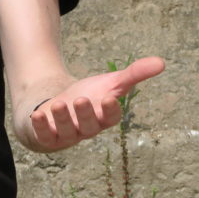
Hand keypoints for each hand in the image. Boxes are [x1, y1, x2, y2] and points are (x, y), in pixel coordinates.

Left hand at [28, 56, 164, 151]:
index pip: (111, 118)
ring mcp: (66, 134)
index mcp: (103, 117)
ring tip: (60, 103)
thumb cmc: (88, 95)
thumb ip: (133, 74)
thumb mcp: (109, 82)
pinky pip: (44, 135)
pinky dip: (41, 126)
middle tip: (82, 99)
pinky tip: (37, 115)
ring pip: (67, 131)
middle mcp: (86, 128)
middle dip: (85, 114)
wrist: (56, 105)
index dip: (111, 110)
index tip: (109, 98)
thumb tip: (161, 62)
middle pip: (89, 125)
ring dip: (63, 118)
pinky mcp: (47, 136)